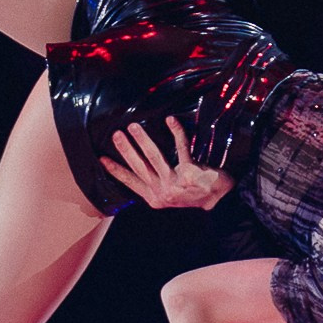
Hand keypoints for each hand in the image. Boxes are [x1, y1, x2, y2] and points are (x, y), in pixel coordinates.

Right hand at [101, 116, 235, 209]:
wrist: (221, 201)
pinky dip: (176, 132)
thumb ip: (155, 185)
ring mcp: (176, 183)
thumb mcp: (170, 195)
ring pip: (155, 157)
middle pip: (139, 167)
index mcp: (155, 198)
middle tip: (116, 135)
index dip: (116, 170)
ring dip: (142, 140)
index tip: (101, 159)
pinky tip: (170, 121)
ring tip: (133, 127)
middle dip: (126, 150)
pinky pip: (181, 147)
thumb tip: (139, 165)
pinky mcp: (190, 172)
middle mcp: (162, 192)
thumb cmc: (195, 195)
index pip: (131, 182)